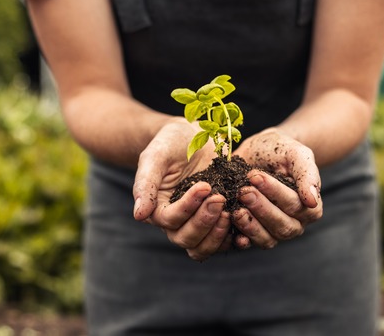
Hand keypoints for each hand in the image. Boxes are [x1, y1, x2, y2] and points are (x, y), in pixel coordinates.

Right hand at [132, 118, 232, 260]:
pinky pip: (224, 241)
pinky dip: (234, 237)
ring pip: (203, 247)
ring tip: (231, 211)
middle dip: (204, 222)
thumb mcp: (155, 156)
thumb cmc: (170, 143)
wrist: (192, 136)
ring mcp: (198, 224)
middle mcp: (176, 222)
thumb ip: (145, 183)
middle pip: (186, 239)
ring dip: (218, 234)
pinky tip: (244, 220)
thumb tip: (139, 215)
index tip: (204, 186)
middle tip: (219, 198)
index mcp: (157, 209)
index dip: (187, 207)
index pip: (170, 220)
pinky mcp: (217, 221)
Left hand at [230, 128, 322, 248]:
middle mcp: (294, 223)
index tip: (256, 177)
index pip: (295, 205)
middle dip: (261, 208)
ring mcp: (273, 231)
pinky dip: (240, 237)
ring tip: (235, 208)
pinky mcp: (253, 234)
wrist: (258, 152)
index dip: (275, 193)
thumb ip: (307, 174)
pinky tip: (230, 226)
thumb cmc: (280, 151)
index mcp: (309, 207)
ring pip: (267, 238)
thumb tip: (312, 201)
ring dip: (250, 225)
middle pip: (282, 226)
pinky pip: (249, 243)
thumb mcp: (296, 154)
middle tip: (243, 191)